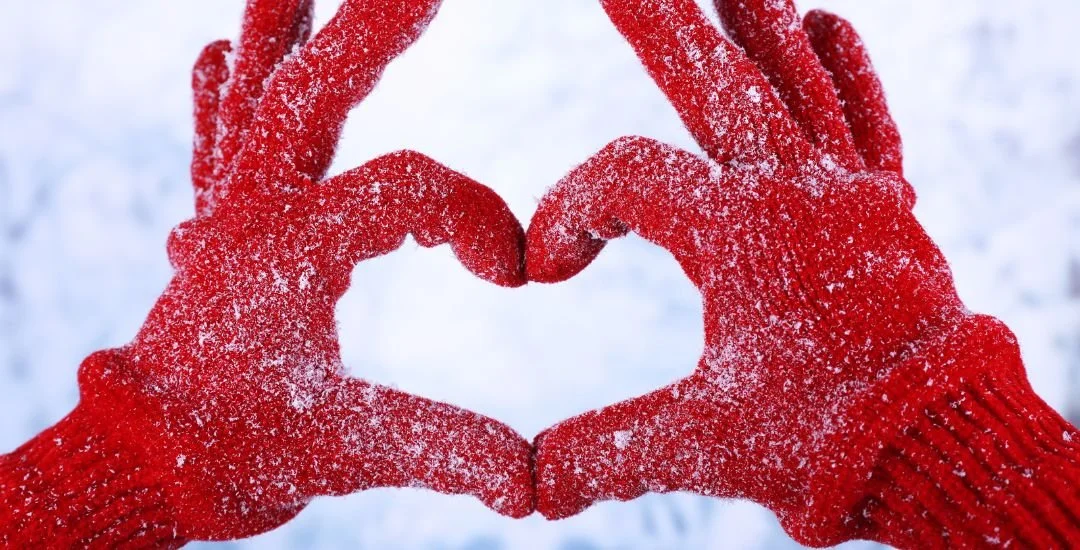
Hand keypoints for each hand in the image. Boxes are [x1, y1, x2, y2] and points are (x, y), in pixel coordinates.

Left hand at [3, 0, 531, 544]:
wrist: (143, 463)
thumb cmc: (237, 453)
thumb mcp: (347, 450)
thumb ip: (446, 450)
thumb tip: (535, 483)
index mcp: (290, 249)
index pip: (407, 191)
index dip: (476, 221)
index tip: (513, 276)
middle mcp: (251, 210)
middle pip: (315, 92)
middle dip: (371, 29)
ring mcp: (227, 210)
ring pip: (258, 96)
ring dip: (283, 30)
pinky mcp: (218, 226)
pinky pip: (219, 143)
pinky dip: (223, 95)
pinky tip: (215, 53)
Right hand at [527, 0, 1025, 543]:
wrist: (943, 447)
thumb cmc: (826, 440)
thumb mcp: (701, 444)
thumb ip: (605, 453)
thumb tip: (528, 489)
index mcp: (735, 233)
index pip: (624, 181)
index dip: (566, 212)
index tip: (547, 270)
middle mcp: (793, 192)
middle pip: (712, 85)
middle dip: (661, 26)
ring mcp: (848, 193)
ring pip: (794, 83)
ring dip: (755, 24)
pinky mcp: (887, 210)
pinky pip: (868, 123)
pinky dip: (849, 72)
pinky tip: (832, 20)